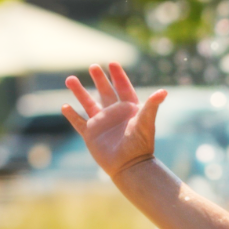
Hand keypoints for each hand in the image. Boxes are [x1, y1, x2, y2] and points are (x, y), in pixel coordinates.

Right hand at [62, 62, 166, 178]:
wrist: (129, 166)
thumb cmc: (140, 144)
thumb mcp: (146, 122)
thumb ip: (152, 105)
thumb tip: (163, 92)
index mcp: (129, 109)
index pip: (123, 88)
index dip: (118, 76)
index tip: (112, 63)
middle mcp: (114, 114)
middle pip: (105, 92)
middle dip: (100, 79)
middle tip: (93, 66)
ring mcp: (101, 124)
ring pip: (88, 103)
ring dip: (79, 91)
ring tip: (70, 79)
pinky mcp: (91, 134)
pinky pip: (78, 122)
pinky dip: (71, 115)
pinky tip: (65, 106)